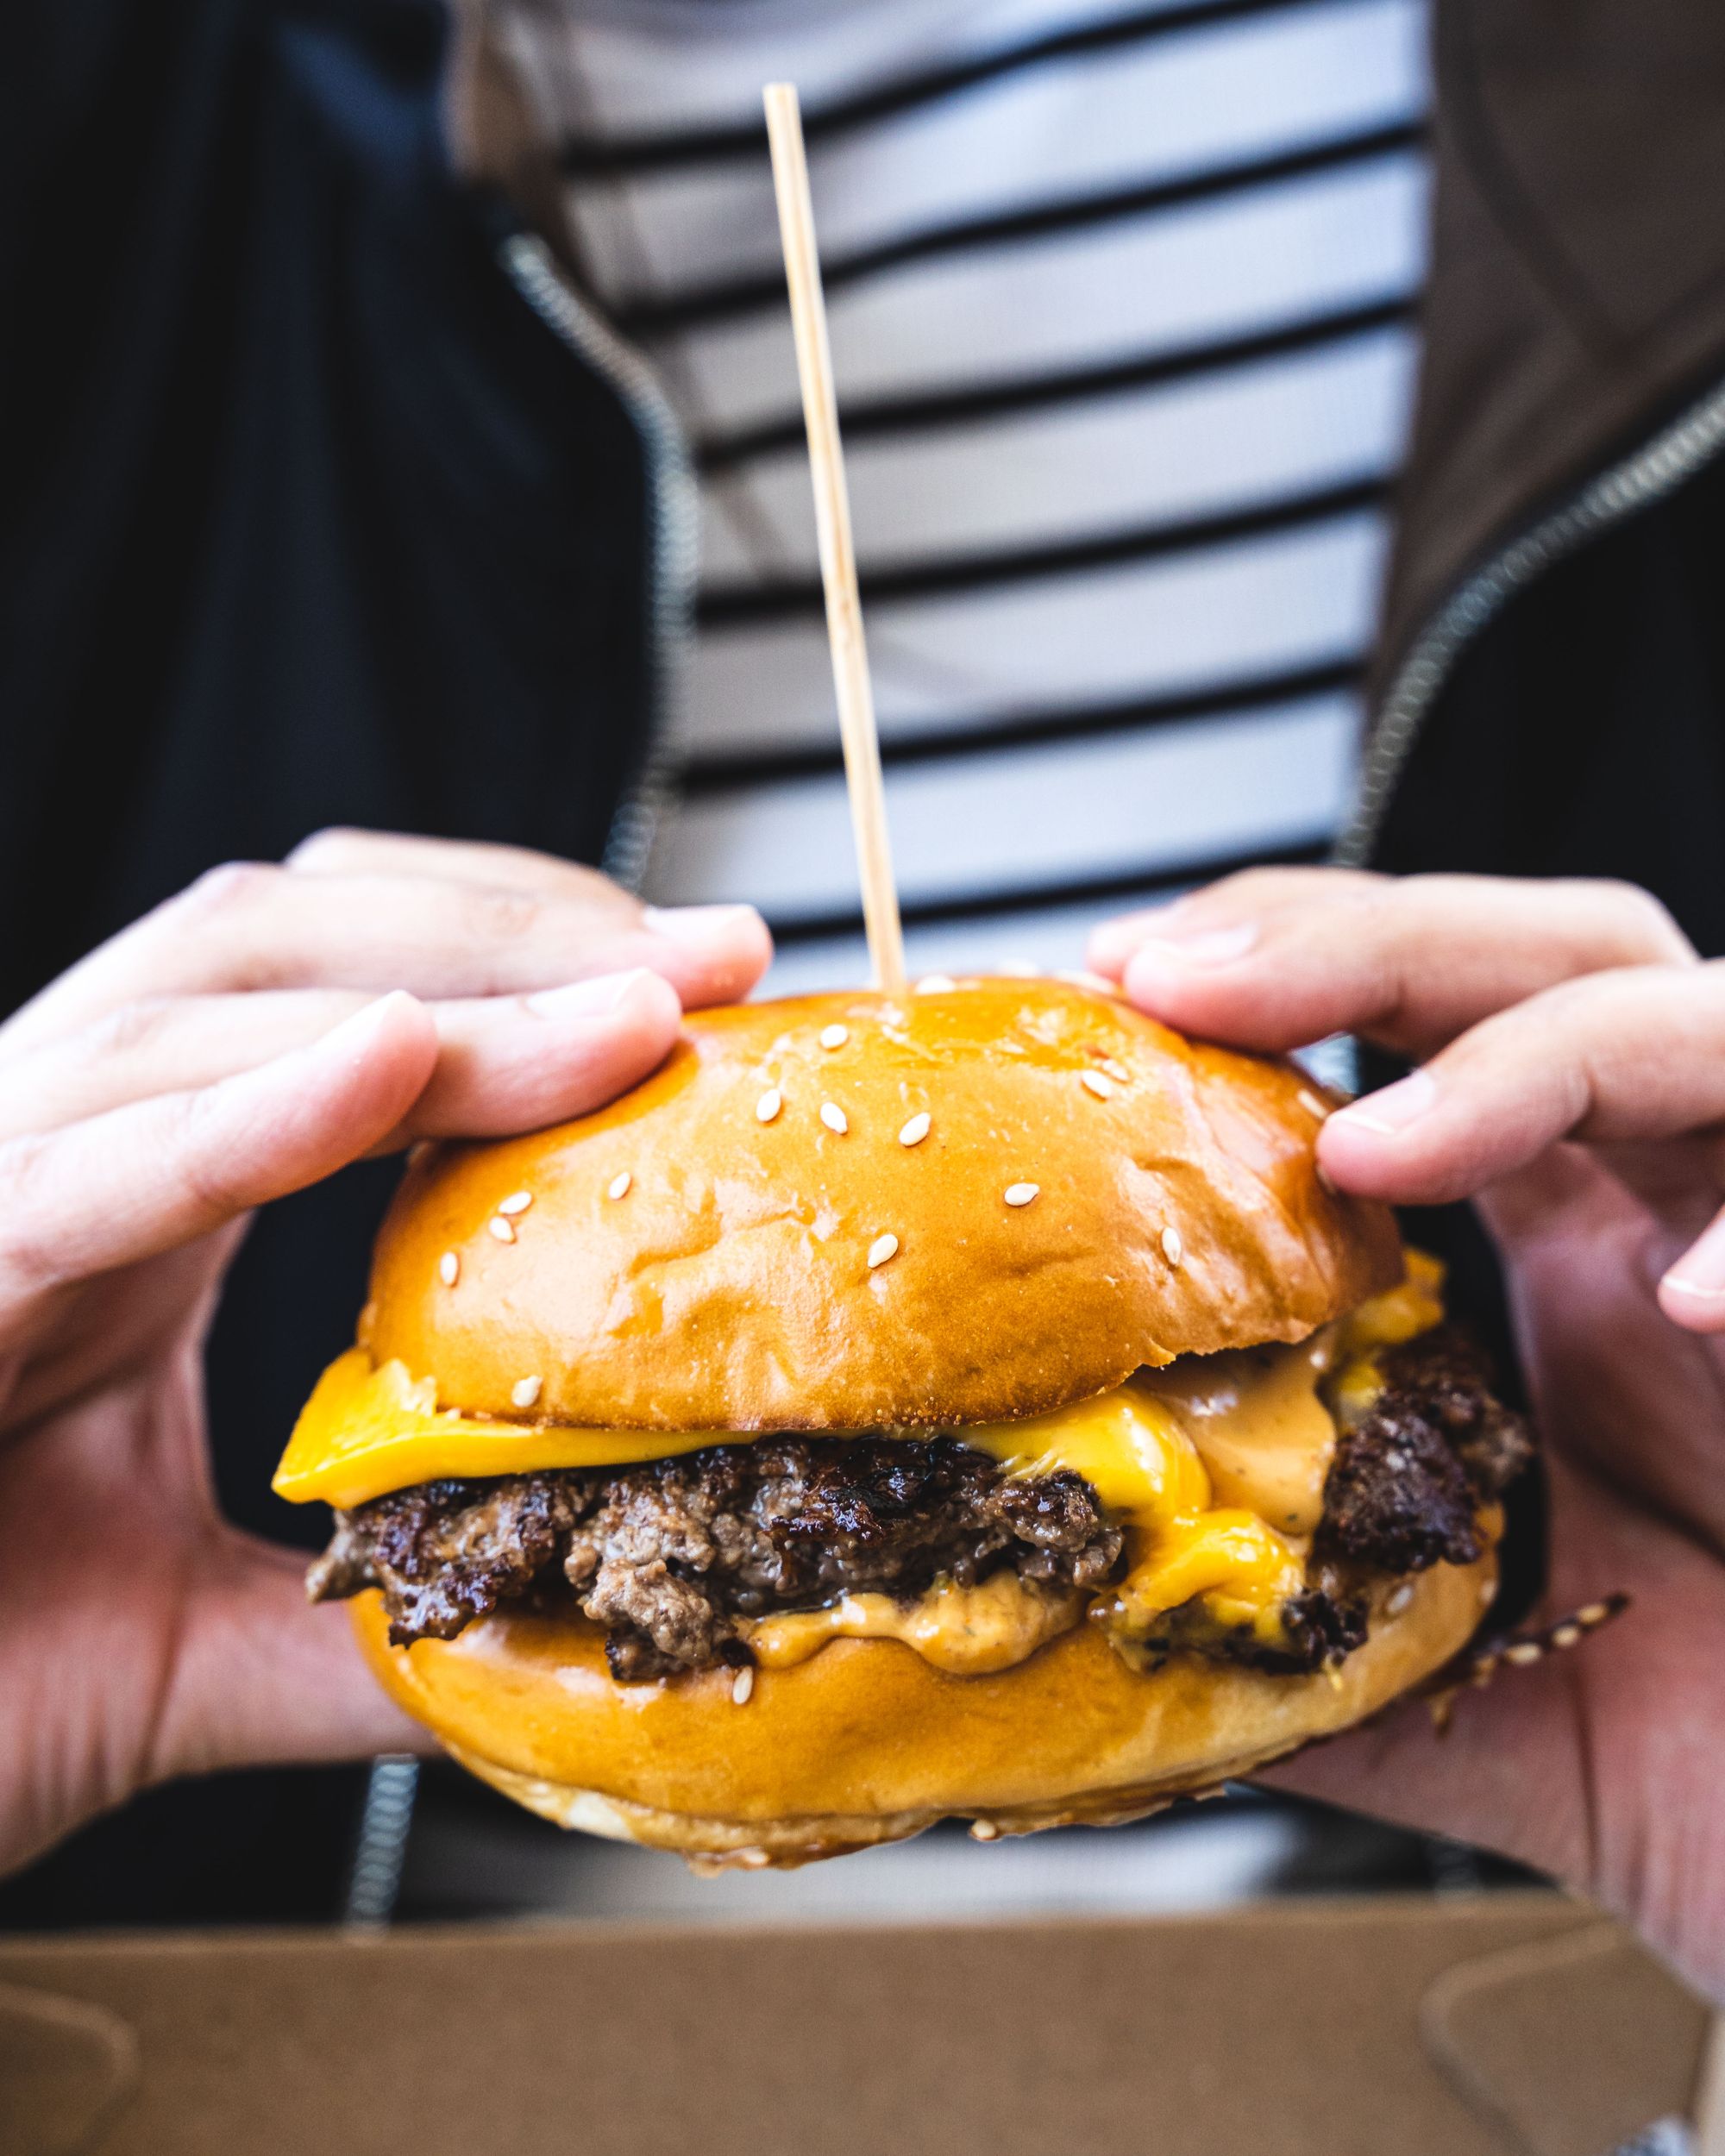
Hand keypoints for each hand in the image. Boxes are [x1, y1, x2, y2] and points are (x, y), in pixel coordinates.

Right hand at [0, 830, 769, 1873]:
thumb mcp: (193, 1645)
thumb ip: (369, 1609)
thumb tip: (560, 1621)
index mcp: (124, 1185)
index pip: (331, 988)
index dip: (519, 958)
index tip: (705, 983)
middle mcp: (48, 1144)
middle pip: (286, 938)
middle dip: (516, 929)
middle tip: (712, 958)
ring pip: (206, 1012)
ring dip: (445, 998)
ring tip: (634, 1008)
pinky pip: (86, 1176)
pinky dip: (247, 1113)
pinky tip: (395, 1060)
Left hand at [1091, 869, 1724, 1999]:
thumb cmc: (1709, 1738)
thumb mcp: (1461, 1687)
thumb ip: (1303, 1628)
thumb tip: (1101, 1624)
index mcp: (1560, 1237)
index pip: (1429, 1026)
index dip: (1288, 975)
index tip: (1128, 979)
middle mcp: (1675, 1203)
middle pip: (1548, 963)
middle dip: (1365, 945)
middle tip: (1188, 980)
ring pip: (1711, 1026)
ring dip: (1536, 1054)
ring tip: (1375, 1146)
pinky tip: (1692, 1301)